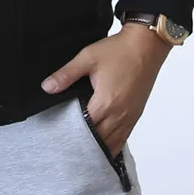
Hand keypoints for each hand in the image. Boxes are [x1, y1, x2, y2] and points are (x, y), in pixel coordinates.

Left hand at [40, 23, 172, 156]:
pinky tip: (103, 143)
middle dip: (84, 143)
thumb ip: (66, 74)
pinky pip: (124, 137)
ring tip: (82, 149)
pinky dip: (112, 142)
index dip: (72, 134)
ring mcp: (130, 116)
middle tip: (67, 145)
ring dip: (99, 146)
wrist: (146, 45)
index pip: (85, 128)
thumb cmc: (119, 50)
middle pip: (99, 140)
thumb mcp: (87, 58)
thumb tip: (47, 87)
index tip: (59, 137)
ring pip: (113, 142)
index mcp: (106, 102)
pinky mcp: (136, 114)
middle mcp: (120, 114)